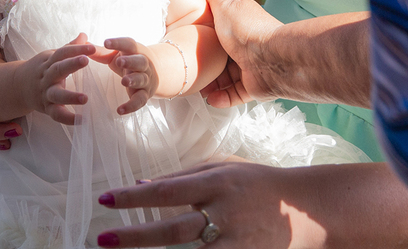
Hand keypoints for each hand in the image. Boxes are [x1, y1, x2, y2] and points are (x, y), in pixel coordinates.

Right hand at [24, 33, 97, 124]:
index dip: (77, 49)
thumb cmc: (42, 69)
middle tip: (86, 60)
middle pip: (58, 69)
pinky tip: (81, 120)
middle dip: (71, 65)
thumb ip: (69, 47)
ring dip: (70, 96)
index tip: (92, 47)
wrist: (17, 86)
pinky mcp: (46, 108)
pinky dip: (67, 119)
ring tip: (85, 98)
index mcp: (49, 61)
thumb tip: (84, 35)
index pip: (62, 53)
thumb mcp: (52, 56)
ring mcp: (45, 93)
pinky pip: (56, 114)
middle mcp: (46, 76)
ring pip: (56, 95)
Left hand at [95, 37, 158, 114]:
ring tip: (124, 81)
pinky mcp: (145, 94)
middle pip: (140, 61)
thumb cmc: (129, 60)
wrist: (156, 70)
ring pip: (142, 79)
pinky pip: (140, 101)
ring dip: (134, 80)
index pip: (128, 44)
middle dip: (131, 61)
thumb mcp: (117, 55)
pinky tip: (120, 110)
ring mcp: (146, 79)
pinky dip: (132, 106)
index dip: (118, 43)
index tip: (105, 42)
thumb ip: (102, 52)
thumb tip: (83, 46)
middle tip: (120, 61)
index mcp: (135, 51)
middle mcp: (144, 64)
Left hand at [95, 163, 317, 248]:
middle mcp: (225, 213)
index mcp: (218, 182)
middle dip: (135, 237)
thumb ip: (183, 177)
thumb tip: (141, 186)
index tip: (105, 199)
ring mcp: (236, 243)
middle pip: (173, 230)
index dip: (134, 196)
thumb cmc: (256, 184)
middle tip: (102, 239)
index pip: (167, 190)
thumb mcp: (223, 168)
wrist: (304, 210)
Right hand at [201, 0, 282, 101]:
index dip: (206, 38)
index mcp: (241, 24)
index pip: (221, 31)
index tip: (190, 44)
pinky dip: (223, 98)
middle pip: (222, 56)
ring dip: (213, 84)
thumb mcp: (226, 7)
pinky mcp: (255, 86)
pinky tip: (211, 99)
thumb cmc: (249, 32)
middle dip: (207, 65)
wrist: (273, 59)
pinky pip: (236, 94)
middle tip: (191, 70)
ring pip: (228, 78)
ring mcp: (252, 66)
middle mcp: (247, 45)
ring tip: (198, 88)